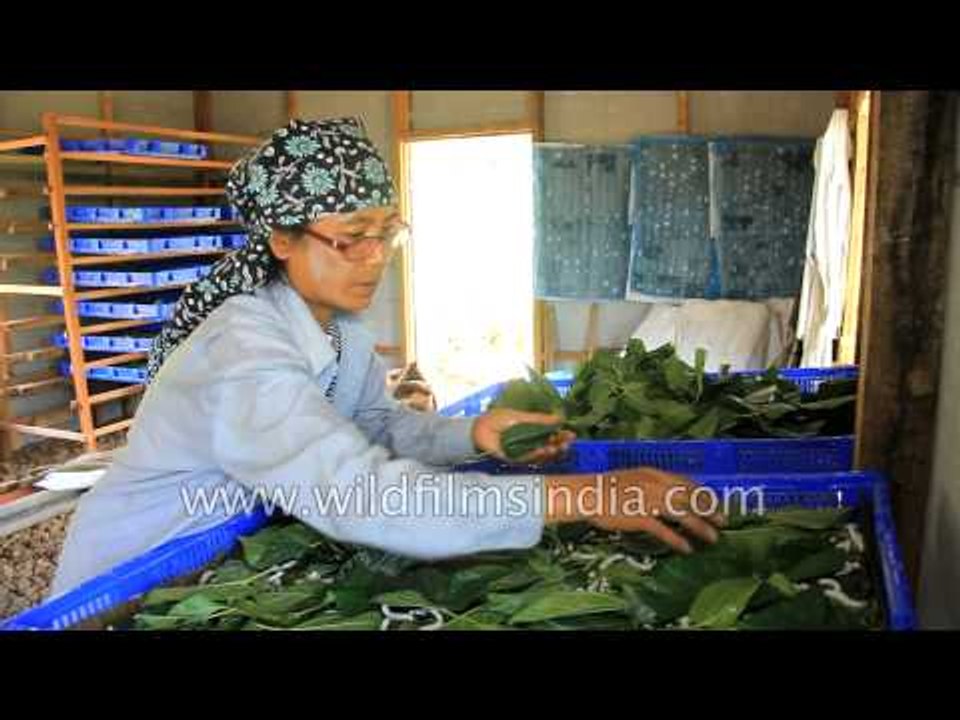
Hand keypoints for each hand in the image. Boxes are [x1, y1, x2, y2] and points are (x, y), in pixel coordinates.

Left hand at [472, 408, 575, 464]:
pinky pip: (529, 460)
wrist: (478, 429)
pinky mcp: (516, 461)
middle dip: (560, 447)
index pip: (553, 436)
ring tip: (555, 448)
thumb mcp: (521, 416)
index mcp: (535, 431)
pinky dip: (536, 456)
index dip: (563, 437)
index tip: (571, 435)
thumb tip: (560, 417)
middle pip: (551, 448)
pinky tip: (542, 451)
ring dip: (550, 453)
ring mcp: (524, 453)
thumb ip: (540, 419)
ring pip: (542, 457)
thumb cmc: (498, 419)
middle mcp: (532, 444)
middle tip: (566, 444)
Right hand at [544, 467, 726, 553]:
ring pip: (682, 514)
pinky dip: (677, 540)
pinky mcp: (639, 517)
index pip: (686, 482)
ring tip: (713, 537)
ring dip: (700, 526)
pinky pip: (663, 530)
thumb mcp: (634, 478)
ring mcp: (648, 501)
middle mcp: (655, 485)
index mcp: (654, 474)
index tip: (714, 502)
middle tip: (723, 520)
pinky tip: (687, 548)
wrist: (588, 493)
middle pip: (690, 498)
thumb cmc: (607, 487)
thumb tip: (669, 495)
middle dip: (709, 509)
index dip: (703, 493)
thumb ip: (653, 485)